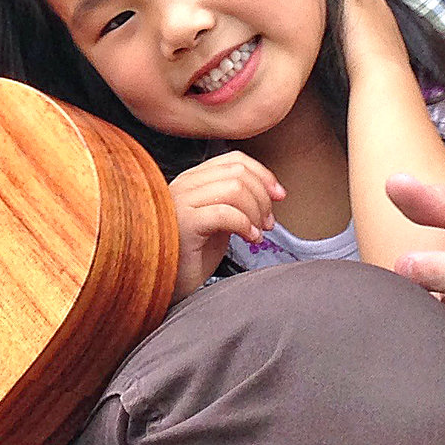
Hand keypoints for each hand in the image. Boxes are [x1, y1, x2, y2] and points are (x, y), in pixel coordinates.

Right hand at [168, 152, 281, 301]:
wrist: (165, 284)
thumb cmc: (191, 257)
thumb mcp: (218, 222)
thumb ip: (234, 202)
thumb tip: (267, 193)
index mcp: (193, 180)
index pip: (234, 160)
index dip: (263, 175)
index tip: (279, 196)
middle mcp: (185, 185)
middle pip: (238, 172)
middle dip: (263, 197)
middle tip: (268, 223)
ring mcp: (181, 202)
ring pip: (234, 188)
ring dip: (256, 211)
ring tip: (258, 233)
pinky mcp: (183, 223)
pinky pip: (224, 213)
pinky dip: (245, 224)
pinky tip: (250, 239)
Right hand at [334, 0, 412, 86]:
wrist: (380, 80)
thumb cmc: (362, 40)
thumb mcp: (350, 1)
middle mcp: (383, 16)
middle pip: (362, 2)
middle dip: (346, 3)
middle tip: (321, 7)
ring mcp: (387, 40)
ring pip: (364, 25)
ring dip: (351, 26)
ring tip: (330, 32)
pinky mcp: (384, 62)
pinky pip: (366, 46)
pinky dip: (357, 46)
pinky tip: (345, 54)